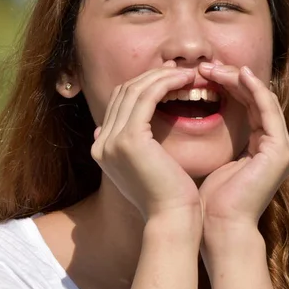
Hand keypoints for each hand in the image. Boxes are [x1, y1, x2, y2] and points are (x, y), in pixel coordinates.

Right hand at [91, 63, 201, 220]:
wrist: (172, 219)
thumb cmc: (168, 196)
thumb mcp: (146, 166)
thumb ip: (134, 146)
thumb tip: (128, 128)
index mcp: (103, 148)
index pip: (119, 104)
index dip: (143, 86)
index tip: (168, 78)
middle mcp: (102, 142)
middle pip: (124, 93)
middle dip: (152, 77)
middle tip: (178, 70)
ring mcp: (112, 140)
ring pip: (135, 91)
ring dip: (162, 77)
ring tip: (186, 73)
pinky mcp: (129, 139)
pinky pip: (147, 97)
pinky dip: (165, 84)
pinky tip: (184, 80)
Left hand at [198, 64, 288, 262]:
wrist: (217, 228)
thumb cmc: (206, 201)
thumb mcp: (207, 160)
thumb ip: (208, 138)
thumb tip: (175, 117)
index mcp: (262, 148)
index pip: (246, 105)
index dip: (224, 86)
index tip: (196, 76)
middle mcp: (277, 146)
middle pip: (255, 98)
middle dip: (228, 79)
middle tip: (202, 67)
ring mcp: (282, 148)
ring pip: (262, 98)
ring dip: (236, 79)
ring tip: (210, 68)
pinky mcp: (280, 150)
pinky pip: (267, 109)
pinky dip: (252, 89)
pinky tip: (235, 74)